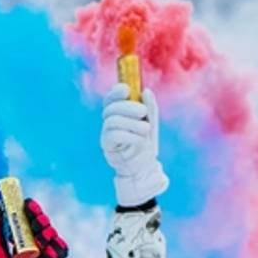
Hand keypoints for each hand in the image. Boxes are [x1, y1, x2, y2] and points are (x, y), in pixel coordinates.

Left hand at [0, 198, 67, 257]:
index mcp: (26, 229)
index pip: (32, 214)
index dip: (32, 208)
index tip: (28, 204)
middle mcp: (38, 236)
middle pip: (44, 222)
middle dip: (41, 220)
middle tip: (35, 221)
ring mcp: (47, 248)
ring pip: (52, 234)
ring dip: (47, 233)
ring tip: (41, 237)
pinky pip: (60, 250)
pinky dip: (55, 248)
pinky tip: (48, 250)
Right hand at [101, 82, 167, 206]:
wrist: (143, 167)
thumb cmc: (146, 144)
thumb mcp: (151, 123)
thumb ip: (150, 108)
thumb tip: (146, 91)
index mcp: (118, 114)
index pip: (110, 99)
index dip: (115, 92)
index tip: (127, 89)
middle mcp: (109, 122)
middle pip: (111, 108)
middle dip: (128, 107)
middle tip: (143, 112)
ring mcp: (106, 134)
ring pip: (112, 121)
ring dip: (131, 123)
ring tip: (146, 129)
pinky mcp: (107, 146)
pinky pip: (113, 135)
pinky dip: (129, 135)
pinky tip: (140, 140)